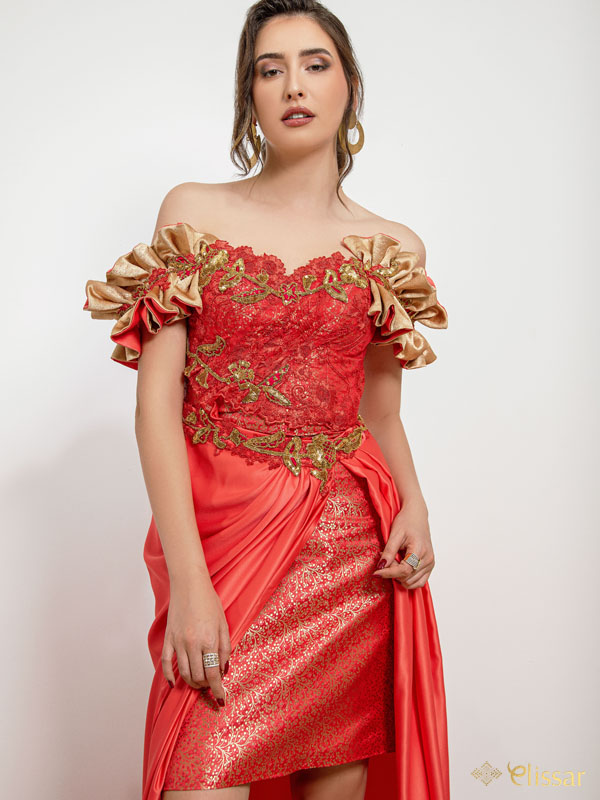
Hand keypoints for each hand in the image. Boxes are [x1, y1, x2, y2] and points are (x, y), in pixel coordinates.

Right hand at [162, 577, 230, 704]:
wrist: (189, 585)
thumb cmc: (209, 602)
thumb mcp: (224, 624)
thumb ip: (225, 648)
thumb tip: (224, 670)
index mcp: (210, 640)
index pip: (214, 674)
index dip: (218, 690)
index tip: (221, 700)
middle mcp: (193, 644)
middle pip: (198, 676)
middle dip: (205, 685)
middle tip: (211, 685)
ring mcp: (178, 642)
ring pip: (183, 672)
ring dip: (191, 682)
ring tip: (198, 683)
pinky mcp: (169, 638)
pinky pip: (166, 662)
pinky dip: (169, 676)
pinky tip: (173, 683)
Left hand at [372, 502, 434, 588]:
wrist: (417, 516)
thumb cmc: (406, 521)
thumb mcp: (395, 534)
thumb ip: (389, 551)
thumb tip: (381, 567)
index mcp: (420, 550)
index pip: (404, 570)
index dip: (388, 573)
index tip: (376, 573)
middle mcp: (428, 559)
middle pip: (407, 577)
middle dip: (393, 572)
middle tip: (386, 558)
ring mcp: (430, 564)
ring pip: (412, 582)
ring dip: (399, 576)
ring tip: (393, 561)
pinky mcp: (429, 566)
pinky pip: (418, 582)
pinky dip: (407, 579)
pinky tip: (400, 568)